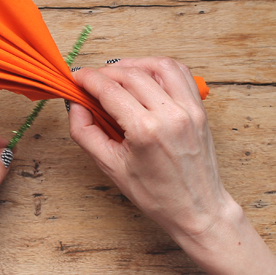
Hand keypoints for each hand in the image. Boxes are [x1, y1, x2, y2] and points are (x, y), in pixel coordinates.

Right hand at [69, 57, 275, 274]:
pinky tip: (145, 77)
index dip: (87, 78)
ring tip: (116, 74)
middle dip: (105, 72)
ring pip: (158, 65)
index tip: (75, 77)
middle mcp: (170, 114)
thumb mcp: (110, 167)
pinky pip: (180, 74)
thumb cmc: (155, 195)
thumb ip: (85, 133)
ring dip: (133, 64)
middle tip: (90, 80)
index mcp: (145, 130)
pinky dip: (159, 68)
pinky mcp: (199, 109)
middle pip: (130, 74)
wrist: (197, 210)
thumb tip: (76, 105)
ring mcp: (189, 109)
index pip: (110, 89)